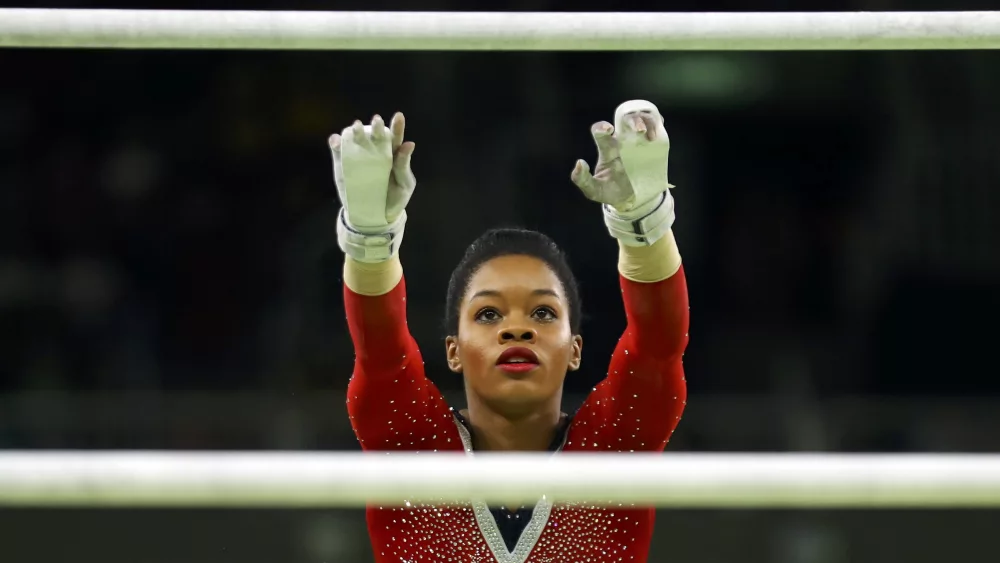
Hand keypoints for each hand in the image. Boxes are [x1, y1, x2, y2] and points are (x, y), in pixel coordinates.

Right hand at [330, 113, 415, 230]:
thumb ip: (404, 165)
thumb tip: (409, 144)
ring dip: (354, 131)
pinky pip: (338, 152)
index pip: (395, 138)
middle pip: (375, 136)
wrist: (375, 215)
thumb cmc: (395, 197)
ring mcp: (358, 157)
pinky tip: (336, 140)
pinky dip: (335, 144)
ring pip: (355, 139)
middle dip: (376, 126)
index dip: (396, 126)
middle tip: (376, 120)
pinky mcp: (343, 165)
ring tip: (356, 126)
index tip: (398, 116)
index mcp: (392, 155)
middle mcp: (375, 152)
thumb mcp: (405, 184)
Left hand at [571, 100, 671, 214]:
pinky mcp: (652, 146)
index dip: (601, 127)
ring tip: (649, 135)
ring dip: (647, 121)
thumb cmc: (610, 191)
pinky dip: (657, 125)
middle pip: (625, 120)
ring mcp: (638, 142)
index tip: (608, 130)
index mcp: (607, 149)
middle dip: (633, 119)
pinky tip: (656, 136)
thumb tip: (580, 162)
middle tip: (639, 130)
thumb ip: (582, 179)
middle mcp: (622, 141)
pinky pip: (655, 128)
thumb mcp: (593, 190)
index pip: (600, 131)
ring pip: (642, 120)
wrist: (632, 200)